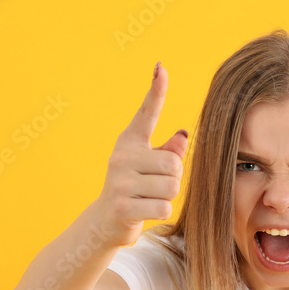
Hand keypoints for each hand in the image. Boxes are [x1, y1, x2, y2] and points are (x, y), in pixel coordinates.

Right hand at [97, 61, 188, 247]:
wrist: (104, 222)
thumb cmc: (134, 189)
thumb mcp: (150, 167)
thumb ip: (168, 151)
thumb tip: (183, 135)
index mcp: (130, 142)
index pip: (146, 113)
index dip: (155, 91)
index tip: (161, 68)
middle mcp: (121, 157)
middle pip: (173, 164)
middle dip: (174, 178)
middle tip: (155, 185)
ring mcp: (120, 182)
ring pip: (171, 186)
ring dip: (167, 196)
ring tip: (148, 198)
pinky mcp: (123, 206)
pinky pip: (163, 206)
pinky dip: (160, 211)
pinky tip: (144, 211)